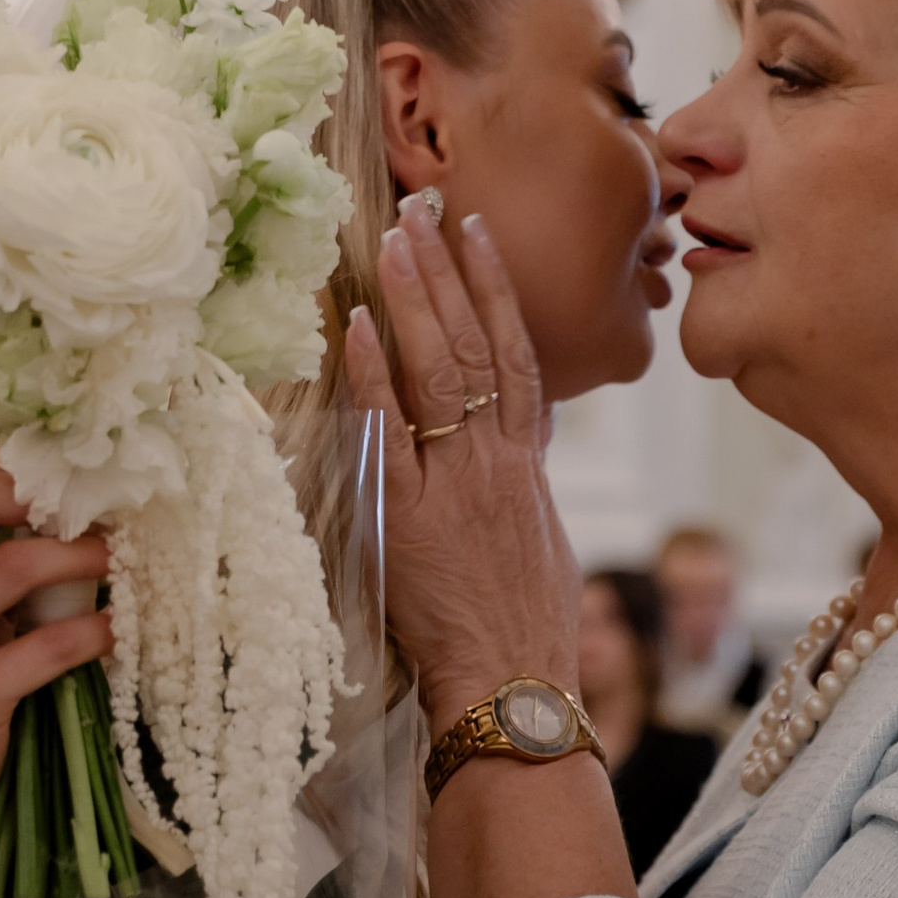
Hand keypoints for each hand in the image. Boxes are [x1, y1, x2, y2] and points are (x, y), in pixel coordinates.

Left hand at [343, 200, 580, 729]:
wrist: (516, 687)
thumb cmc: (524, 628)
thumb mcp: (539, 538)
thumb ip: (520, 478)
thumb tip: (513, 435)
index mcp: (527, 465)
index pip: (515, 355)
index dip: (496, 290)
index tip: (477, 235)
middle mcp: (497, 461)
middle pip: (476, 345)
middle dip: (450, 272)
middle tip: (424, 209)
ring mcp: (456, 485)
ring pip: (441, 372)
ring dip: (417, 299)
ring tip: (395, 239)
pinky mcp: (411, 518)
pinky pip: (390, 432)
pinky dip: (374, 375)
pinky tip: (359, 323)